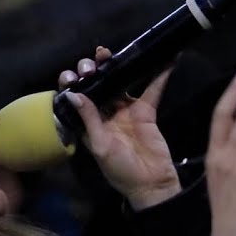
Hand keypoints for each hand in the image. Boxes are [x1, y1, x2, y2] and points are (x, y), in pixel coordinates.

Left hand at [59, 46, 180, 209]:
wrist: (150, 183)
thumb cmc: (120, 171)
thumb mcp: (101, 146)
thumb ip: (89, 119)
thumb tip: (74, 95)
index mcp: (89, 124)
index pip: (76, 99)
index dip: (72, 85)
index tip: (72, 77)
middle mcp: (105, 114)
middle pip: (96, 85)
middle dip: (90, 71)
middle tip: (91, 66)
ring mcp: (126, 111)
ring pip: (119, 82)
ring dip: (115, 66)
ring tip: (107, 52)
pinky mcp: (146, 111)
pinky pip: (152, 89)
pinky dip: (159, 74)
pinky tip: (164, 59)